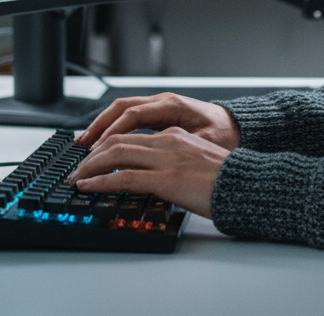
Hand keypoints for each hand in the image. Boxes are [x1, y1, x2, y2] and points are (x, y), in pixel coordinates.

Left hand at [67, 127, 228, 218]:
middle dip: (91, 155)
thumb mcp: (197, 162)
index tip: (92, 157)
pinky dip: (100, 181)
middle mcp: (167, 140)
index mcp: (174, 135)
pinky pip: (124, 177)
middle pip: (117, 141)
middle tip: (76, 168)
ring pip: (115, 155)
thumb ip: (175, 162)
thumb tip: (156, 177)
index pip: (131, 135)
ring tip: (76, 178)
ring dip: (90, 167)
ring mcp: (165, 158)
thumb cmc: (227, 179)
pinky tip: (88, 187)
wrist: (247, 184)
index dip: (106, 144)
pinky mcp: (165, 178)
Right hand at [75, 92, 241, 150]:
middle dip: (98, 127)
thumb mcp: (204, 144)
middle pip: (121, 109)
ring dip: (102, 126)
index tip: (96, 151)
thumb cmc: (227, 136)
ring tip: (84, 144)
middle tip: (80, 148)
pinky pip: (130, 117)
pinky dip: (114, 128)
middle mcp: (163, 102)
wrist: (240, 128)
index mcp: (172, 106)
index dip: (112, 133)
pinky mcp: (160, 115)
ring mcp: (160, 106)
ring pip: (122, 111)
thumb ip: (178, 147)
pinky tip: (104, 142)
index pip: (132, 115)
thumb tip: (153, 159)